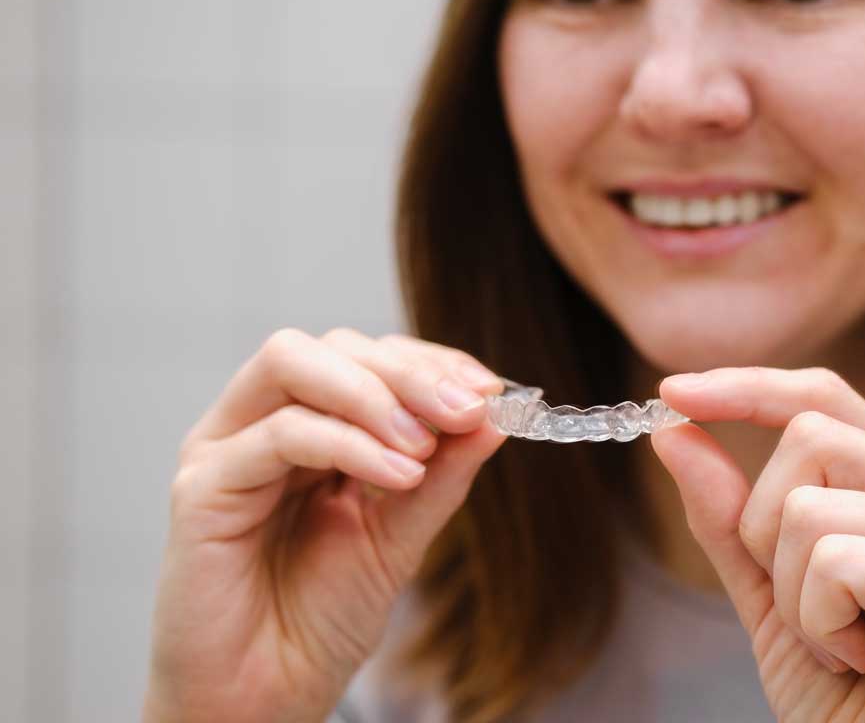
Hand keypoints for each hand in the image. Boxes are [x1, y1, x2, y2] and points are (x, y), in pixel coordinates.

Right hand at [143, 329, 506, 722]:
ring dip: (375, 394)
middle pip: (335, 347)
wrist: (265, 696)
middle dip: (410, 373)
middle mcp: (264, 422)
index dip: (432, 363)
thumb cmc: (320, 618)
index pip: (372, 358)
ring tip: (425, 445)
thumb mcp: (401, 534)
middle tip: (465, 410)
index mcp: (314, 426)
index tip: (490, 390)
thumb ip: (442, 473)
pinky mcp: (202, 485)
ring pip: (294, 362)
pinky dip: (348, 443)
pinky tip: (398, 476)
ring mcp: (228, 447)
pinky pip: (279, 434)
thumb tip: (494, 413)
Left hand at [650, 367, 864, 722]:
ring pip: (808, 504)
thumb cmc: (841, 695)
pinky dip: (818, 624)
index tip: (672, 392)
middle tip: (811, 611)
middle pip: (809, 436)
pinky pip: (833, 562)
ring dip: (793, 595)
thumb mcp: (768, 589)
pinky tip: (862, 662)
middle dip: (765, 530)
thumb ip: (729, 512)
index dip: (749, 387)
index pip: (826, 400)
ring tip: (843, 646)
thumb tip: (675, 426)